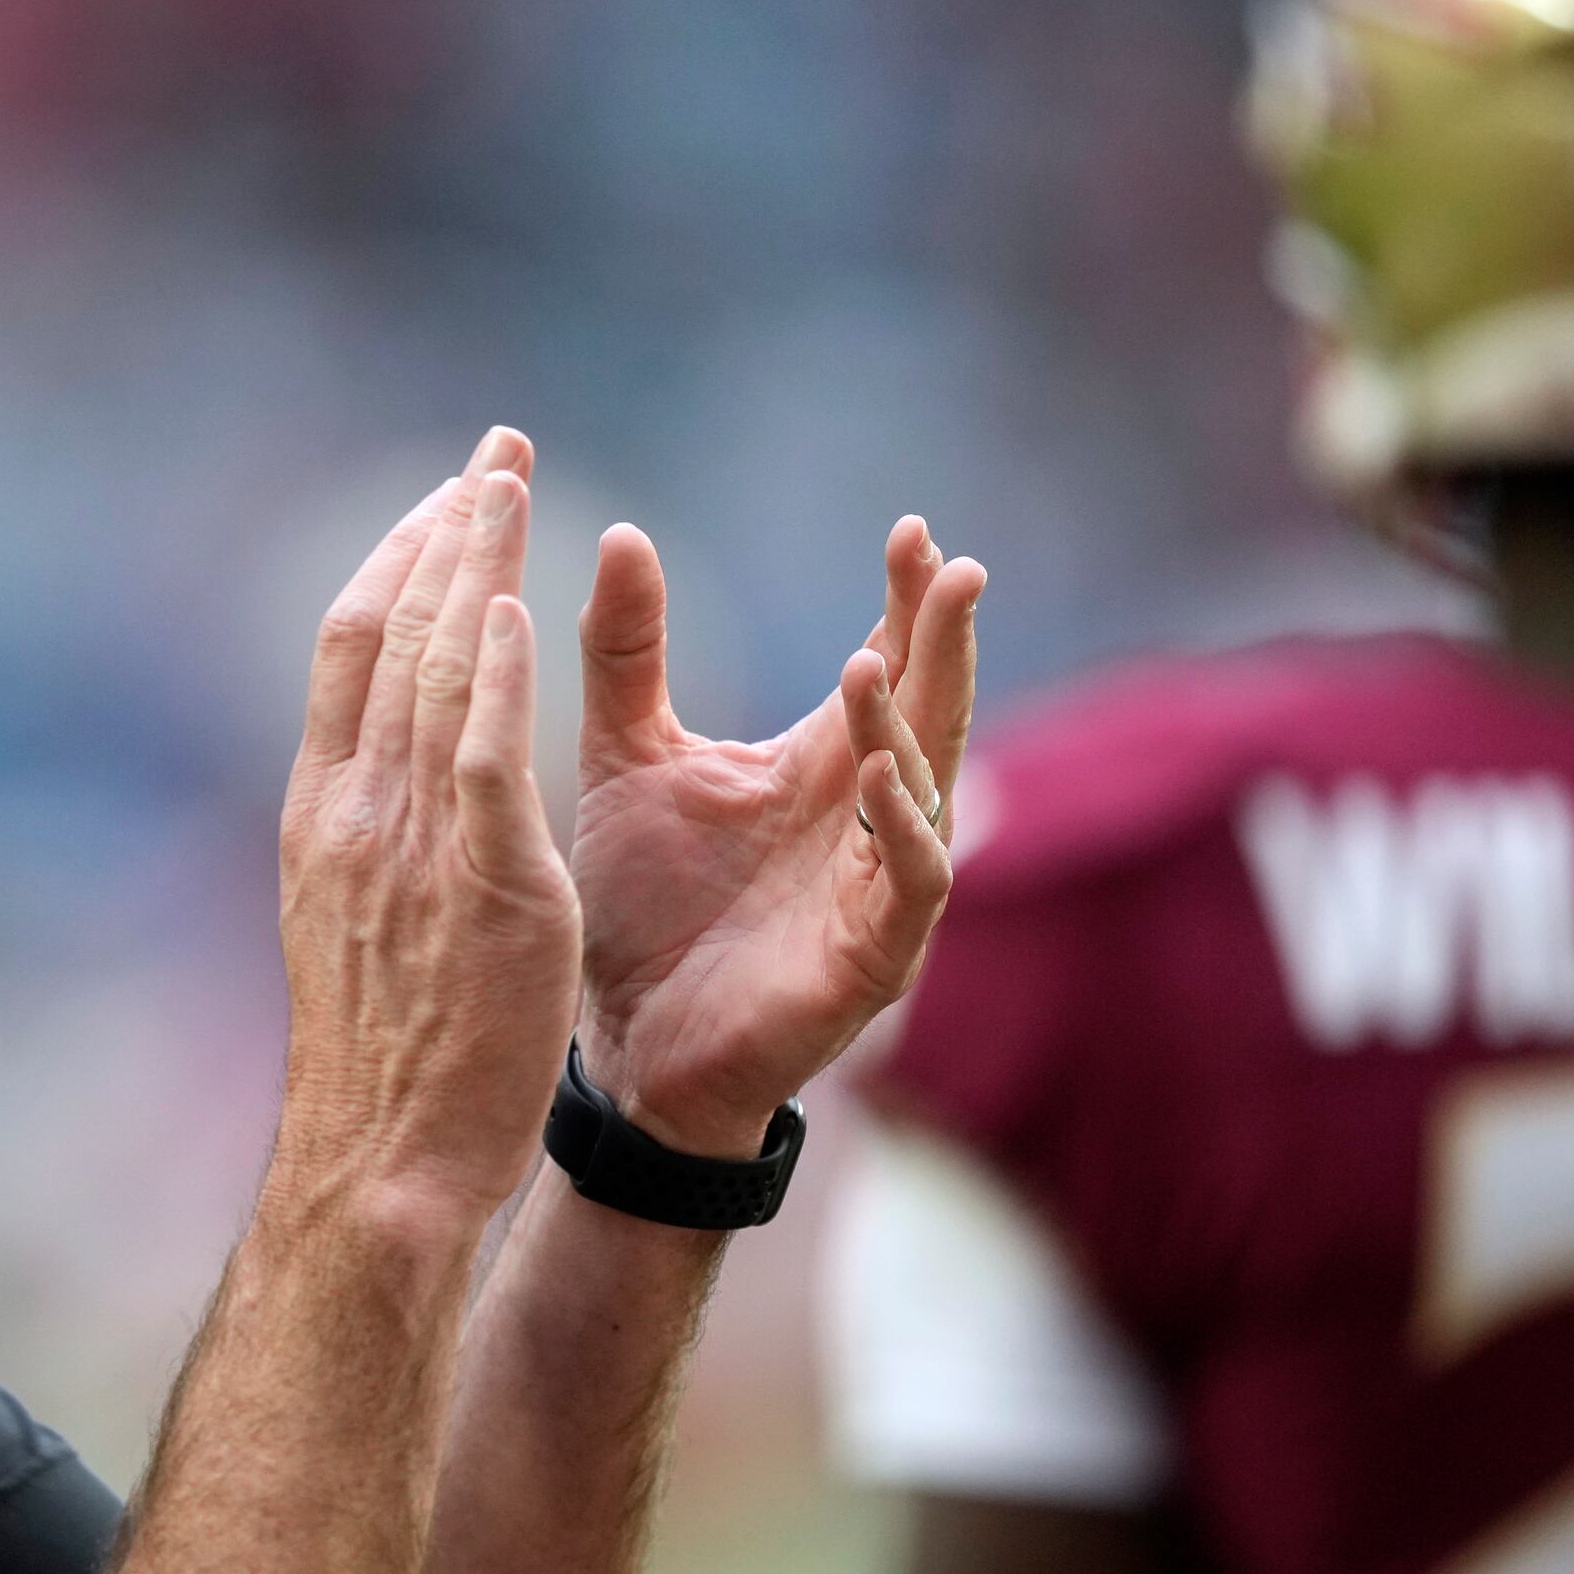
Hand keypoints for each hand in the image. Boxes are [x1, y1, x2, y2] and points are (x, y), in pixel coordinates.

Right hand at [271, 429, 582, 1222]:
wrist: (379, 1163)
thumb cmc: (382, 1061)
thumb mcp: (352, 920)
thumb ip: (375, 835)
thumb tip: (393, 771)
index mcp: (324, 813)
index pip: (349, 649)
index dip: (397, 559)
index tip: (445, 496)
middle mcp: (355, 810)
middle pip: (391, 633)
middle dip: (446, 530)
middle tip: (496, 449)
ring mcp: (412, 846)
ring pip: (433, 672)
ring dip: (475, 564)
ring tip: (510, 480)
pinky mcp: (484, 889)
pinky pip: (482, 759)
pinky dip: (493, 673)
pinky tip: (515, 603)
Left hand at [568, 516, 983, 1155]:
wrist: (622, 1043)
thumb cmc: (641, 903)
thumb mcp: (628, 755)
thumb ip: (626, 651)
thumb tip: (620, 531)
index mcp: (820, 764)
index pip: (889, 665)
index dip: (907, 603)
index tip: (911, 531)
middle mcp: (864, 816)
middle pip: (929, 711)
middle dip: (945, 642)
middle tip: (953, 567)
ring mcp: (878, 887)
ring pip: (921, 789)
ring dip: (901, 725)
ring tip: (871, 661)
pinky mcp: (872, 956)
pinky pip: (909, 883)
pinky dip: (902, 829)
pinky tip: (879, 775)